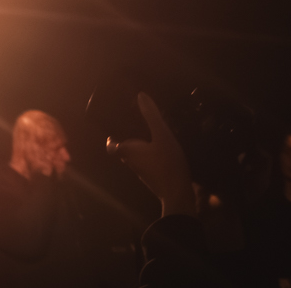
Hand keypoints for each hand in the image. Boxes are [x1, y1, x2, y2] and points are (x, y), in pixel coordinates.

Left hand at [110, 93, 198, 219]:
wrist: (179, 196)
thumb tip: (141, 95)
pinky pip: (147, 162)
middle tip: (136, 124)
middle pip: (123, 148)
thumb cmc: (167, 164)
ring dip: (140, 146)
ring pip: (135, 155)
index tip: (117, 123)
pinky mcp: (152, 177)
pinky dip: (150, 155)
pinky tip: (161, 149)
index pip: (111, 143)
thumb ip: (152, 117)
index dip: (112, 134)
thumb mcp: (162, 136)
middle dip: (127, 137)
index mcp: (126, 150)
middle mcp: (129, 161)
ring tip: (149, 133)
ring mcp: (141, 171)